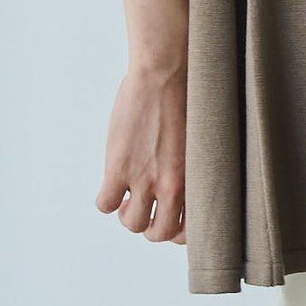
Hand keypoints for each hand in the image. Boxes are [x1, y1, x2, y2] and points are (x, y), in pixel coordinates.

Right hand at [95, 63, 187, 244]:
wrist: (166, 72)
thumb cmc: (188, 95)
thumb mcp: (199, 140)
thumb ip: (191, 166)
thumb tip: (185, 176)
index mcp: (196, 180)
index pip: (189, 229)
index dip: (176, 229)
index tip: (170, 217)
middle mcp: (173, 186)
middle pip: (159, 233)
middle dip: (152, 224)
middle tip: (147, 205)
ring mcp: (144, 179)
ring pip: (132, 223)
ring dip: (128, 214)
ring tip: (128, 196)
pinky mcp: (118, 168)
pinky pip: (105, 204)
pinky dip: (107, 200)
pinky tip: (112, 184)